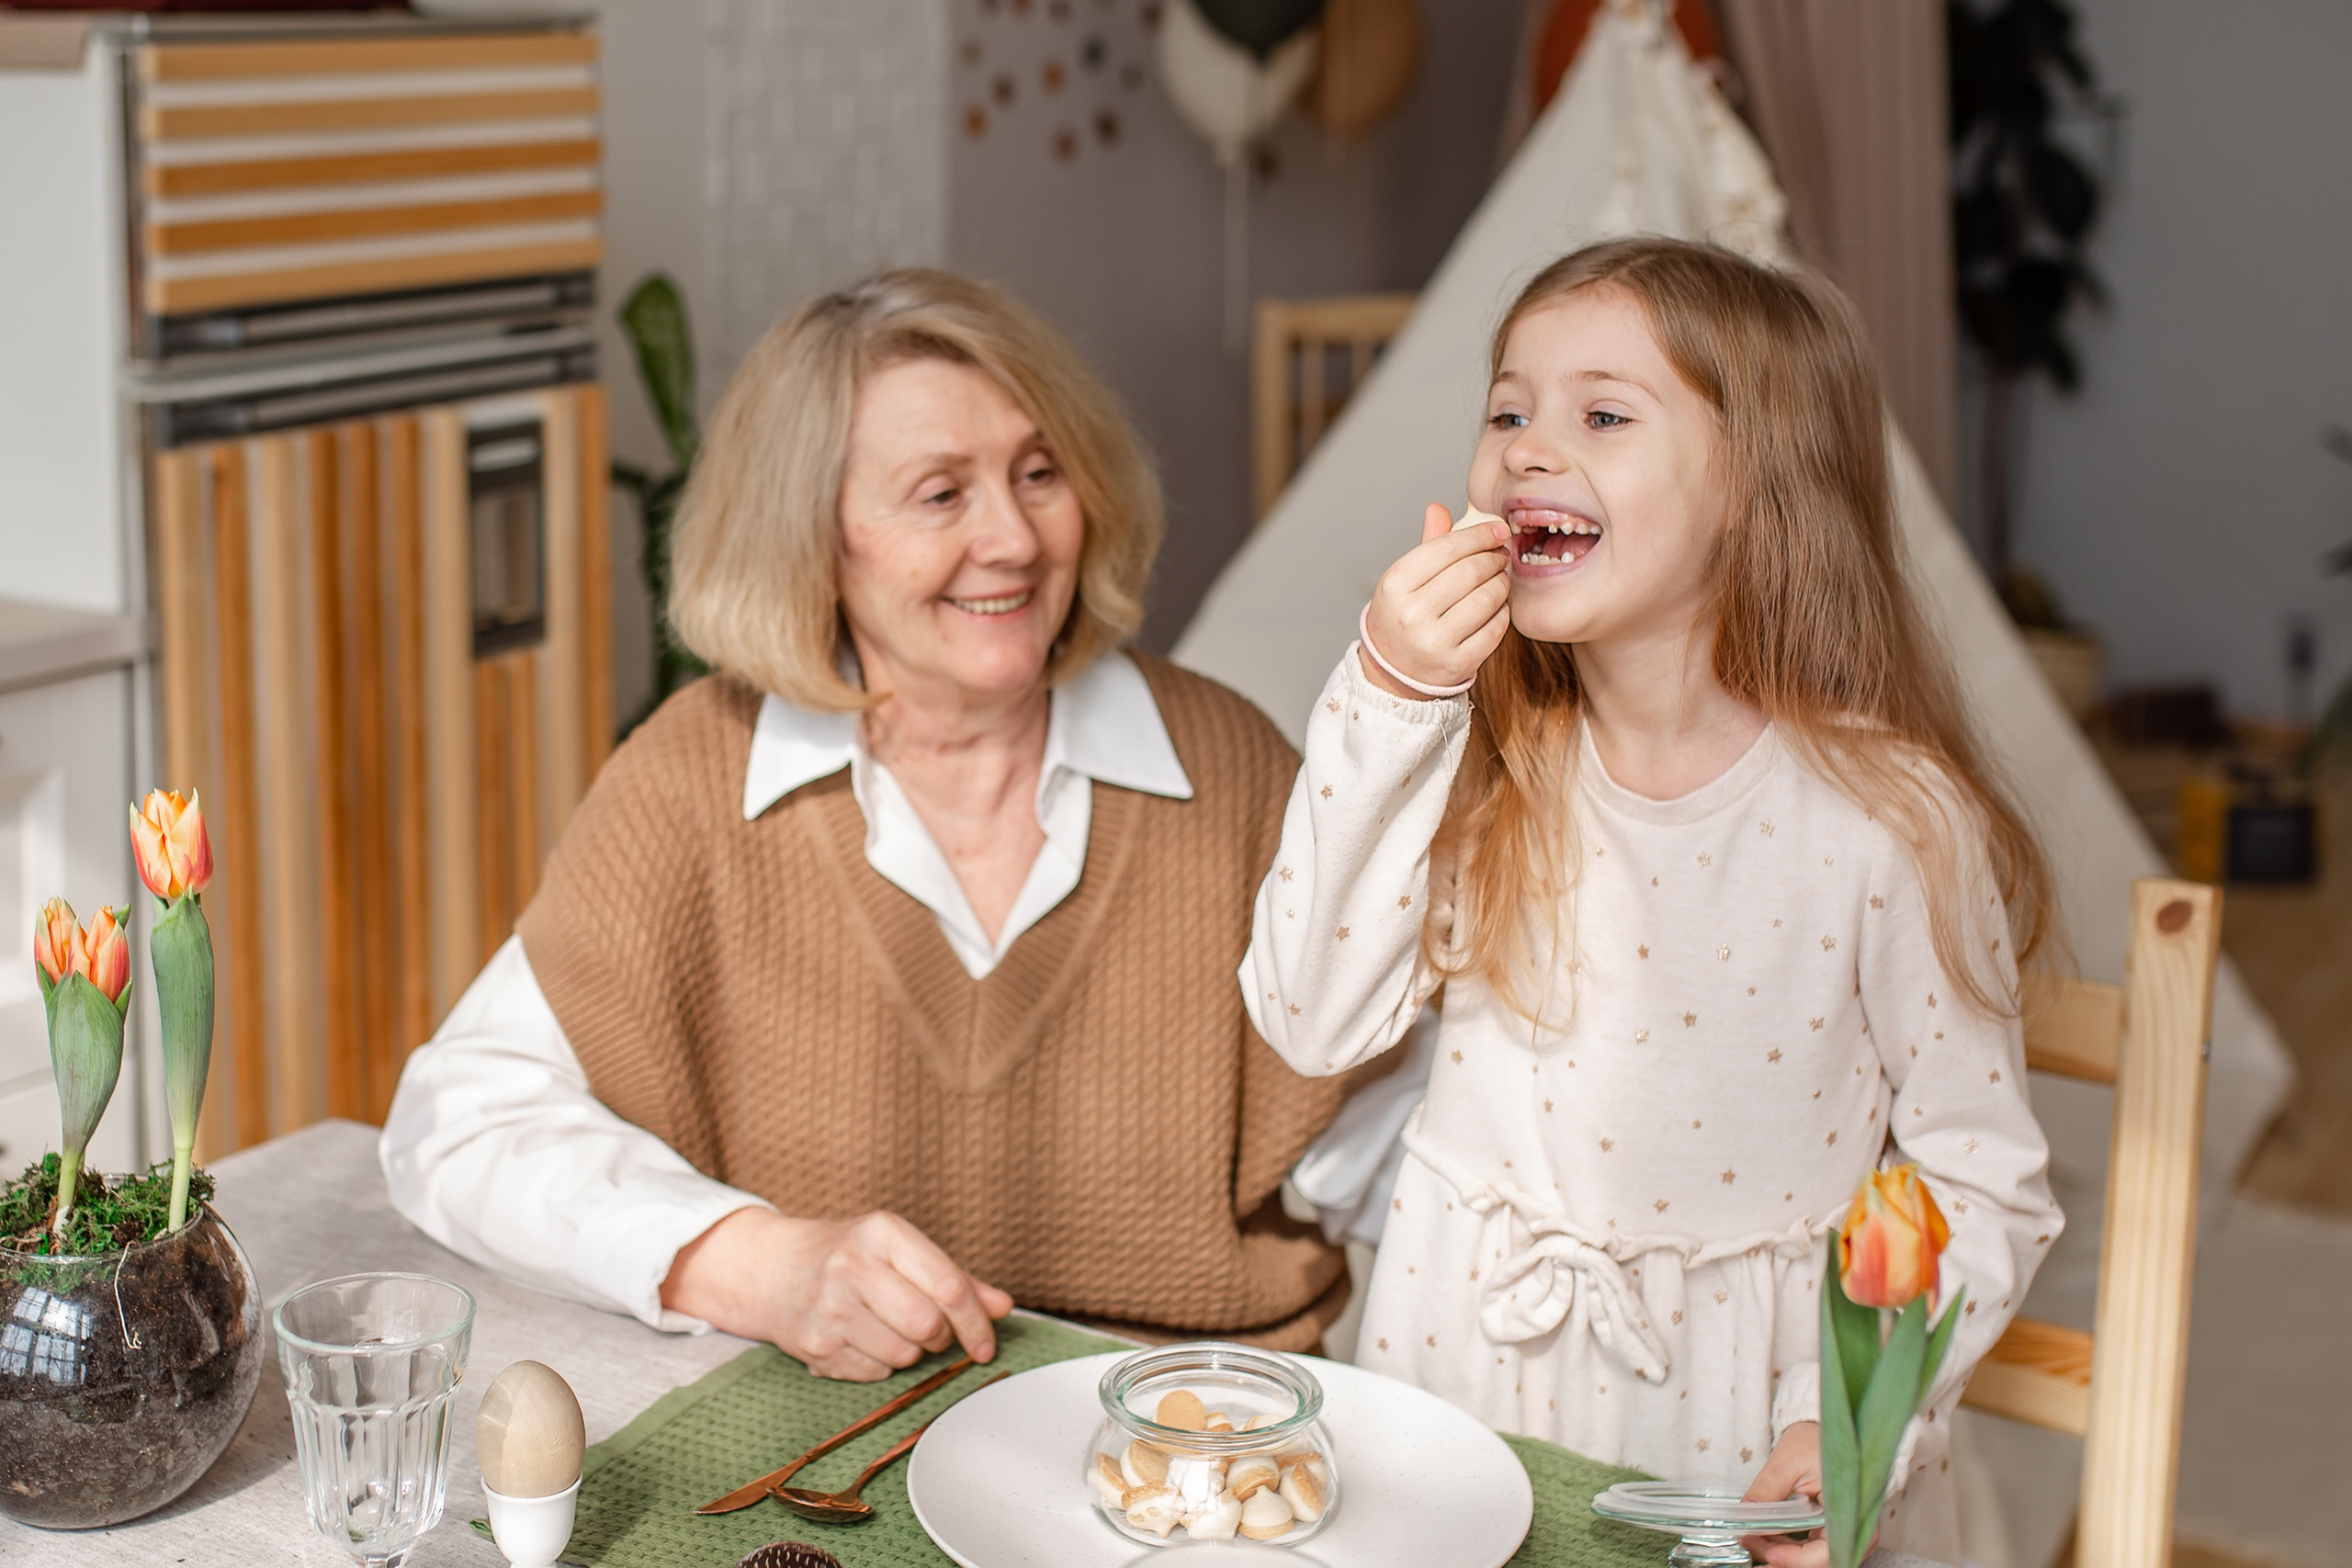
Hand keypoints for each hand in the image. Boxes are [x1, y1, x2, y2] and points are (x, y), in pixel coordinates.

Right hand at [660, 1207, 1014, 1380]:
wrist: (772, 1268)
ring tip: (888, 1328)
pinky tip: (860, 1339)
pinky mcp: (814, 1345)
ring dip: (908, 1352)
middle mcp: (853, 1266)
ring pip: (903, 1355)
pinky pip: (874, 1374)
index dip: (976, 1322)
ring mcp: (829, 1307)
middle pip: (927, 1325)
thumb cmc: (849, 1255)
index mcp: (884, 1233)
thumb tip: (1002, 1307)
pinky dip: (878, 1364)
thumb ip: (955, 1278)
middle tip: (928, 1330)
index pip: (948, 1286)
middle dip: (938, 1337)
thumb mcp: (901, 1249)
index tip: (985, 1344)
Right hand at [1358, 503, 1510, 699]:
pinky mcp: (1457, 664)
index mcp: (1395, 585)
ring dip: (1502, 583)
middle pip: (1470, 571)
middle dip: (1494, 557)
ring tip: (1501, 578)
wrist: (1394, 672)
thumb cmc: (1402, 617)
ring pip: (1486, 598)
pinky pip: (1495, 628)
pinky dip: (1502, 612)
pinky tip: (1497, 606)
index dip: (1479, 534)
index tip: (1498, 530)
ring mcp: (1434, 642)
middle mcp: (1411, 614)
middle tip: (1502, 554)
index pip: (1447, 548)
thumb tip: (1439, 508)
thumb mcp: (1405, 579)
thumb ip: (1426, 544)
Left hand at [1740, 1421, 1846, 1567]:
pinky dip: (1786, 1546)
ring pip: (1812, 1557)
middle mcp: (1854, 1528)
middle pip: (1818, 1559)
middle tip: (1749, 1543)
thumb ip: (1768, 1490)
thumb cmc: (1815, 1441)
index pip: (1828, 1552)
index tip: (1769, 1553)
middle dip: (1782, 1557)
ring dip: (1781, 1552)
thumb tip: (1746, 1514)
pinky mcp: (1830, 1530)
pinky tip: (1764, 1537)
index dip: (1798, 1559)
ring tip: (1752, 1538)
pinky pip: (1809, 1548)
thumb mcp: (1787, 1462)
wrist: (1824, 1431)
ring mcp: (1843, 1531)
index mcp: (1852, 1511)